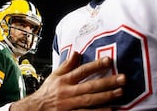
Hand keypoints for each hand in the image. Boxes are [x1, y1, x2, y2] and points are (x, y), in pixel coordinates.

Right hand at [11, 52, 125, 110]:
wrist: (33, 110)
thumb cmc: (46, 93)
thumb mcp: (54, 76)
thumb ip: (67, 65)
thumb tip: (77, 52)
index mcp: (64, 80)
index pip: (82, 70)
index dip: (96, 65)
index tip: (109, 60)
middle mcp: (68, 92)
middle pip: (90, 86)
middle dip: (107, 82)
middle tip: (123, 78)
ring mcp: (69, 105)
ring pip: (90, 100)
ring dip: (106, 97)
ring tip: (120, 92)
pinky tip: (110, 110)